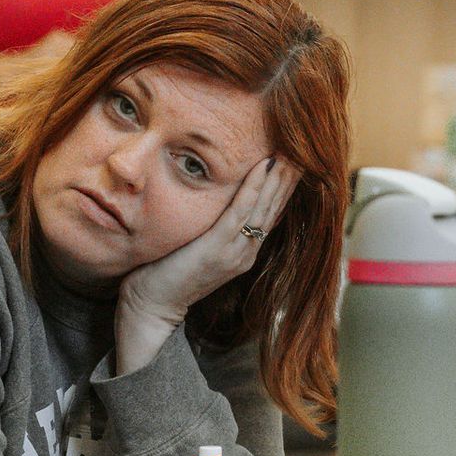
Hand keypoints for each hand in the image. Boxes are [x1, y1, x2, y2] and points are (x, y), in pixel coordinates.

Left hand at [113, 157, 299, 374]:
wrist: (152, 306)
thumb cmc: (167, 274)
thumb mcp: (199, 248)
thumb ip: (214, 229)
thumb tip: (218, 201)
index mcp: (244, 251)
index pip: (270, 214)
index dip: (284, 187)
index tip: (295, 161)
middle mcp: (245, 252)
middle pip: (273, 208)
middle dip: (287, 178)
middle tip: (302, 149)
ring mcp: (233, 252)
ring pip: (262, 208)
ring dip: (277, 178)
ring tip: (289, 153)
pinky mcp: (216, 248)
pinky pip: (240, 212)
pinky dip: (253, 188)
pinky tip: (262, 167)